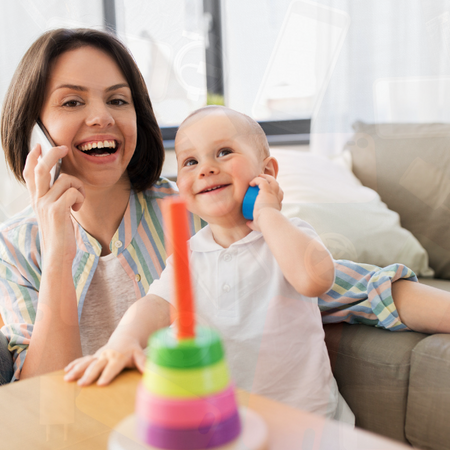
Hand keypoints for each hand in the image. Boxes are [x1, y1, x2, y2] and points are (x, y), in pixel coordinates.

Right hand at [23, 144, 84, 262]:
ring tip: (78, 202)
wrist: (58, 256)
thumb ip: (55, 199)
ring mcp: (45, 205)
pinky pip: (74, 192)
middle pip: (41, 168)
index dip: (32, 158)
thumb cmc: (60, 235)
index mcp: (36, 199)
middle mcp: (38, 200)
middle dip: (53, 153)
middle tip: (64, 148)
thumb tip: (64, 182)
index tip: (39, 146)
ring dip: (79, 187)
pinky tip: (78, 209)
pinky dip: (81, 198)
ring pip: (66, 179)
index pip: (29, 174)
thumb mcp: (54, 214)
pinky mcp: (57, 211)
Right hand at [64, 339, 145, 385]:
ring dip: (77, 370)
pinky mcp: (94, 356)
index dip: (107, 375)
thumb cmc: (133, 349)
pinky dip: (74, 364)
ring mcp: (99, 355)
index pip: (112, 367)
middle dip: (89, 375)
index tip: (101, 384)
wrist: (125, 338)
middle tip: (81, 385)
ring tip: (67, 379)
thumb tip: (150, 372)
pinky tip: (66, 371)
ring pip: (86, 362)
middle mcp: (106, 355)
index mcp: (118, 357)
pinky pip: (82, 360)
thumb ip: (144, 362)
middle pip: (97, 366)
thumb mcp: (140, 354)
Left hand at [246, 174, 283, 231]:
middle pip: (276, 185)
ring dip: (265, 177)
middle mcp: (277, 197)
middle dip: (270, 181)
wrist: (267, 220)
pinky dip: (256, 180)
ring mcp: (273, 193)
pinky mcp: (267, 190)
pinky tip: (251, 182)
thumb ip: (253, 224)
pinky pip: (262, 181)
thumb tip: (248, 223)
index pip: (278, 195)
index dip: (273, 191)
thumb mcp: (258, 224)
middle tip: (261, 181)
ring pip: (271, 180)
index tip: (265, 192)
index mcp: (277, 204)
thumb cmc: (264, 224)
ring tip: (257, 177)